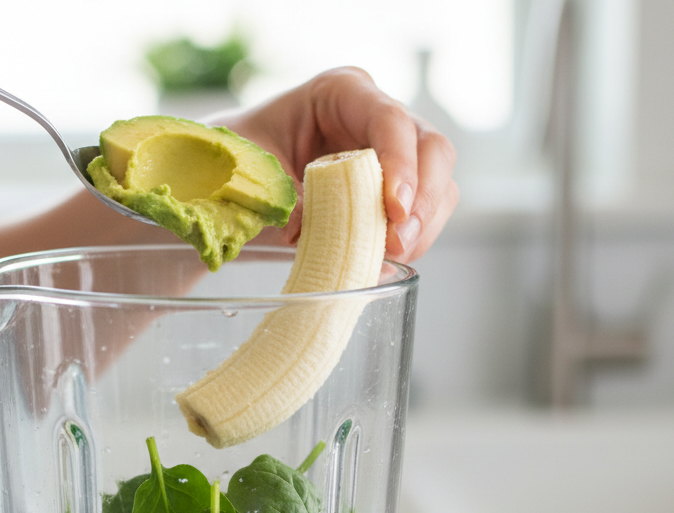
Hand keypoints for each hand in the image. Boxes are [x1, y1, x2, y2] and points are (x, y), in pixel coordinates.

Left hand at [223, 67, 458, 261]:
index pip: (390, 120)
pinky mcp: (394, 188)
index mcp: (342, 93)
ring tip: (391, 255)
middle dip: (423, 199)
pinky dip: (413, 238)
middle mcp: (375, 116)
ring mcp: (391, 152)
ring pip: (439, 183)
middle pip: (432, 149)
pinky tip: (387, 257)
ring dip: (423, 225)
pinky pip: (424, 212)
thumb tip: (305, 233)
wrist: (234, 176)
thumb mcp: (254, 173)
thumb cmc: (242, 161)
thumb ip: (283, 198)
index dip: (400, 164)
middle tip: (398, 242)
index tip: (394, 209)